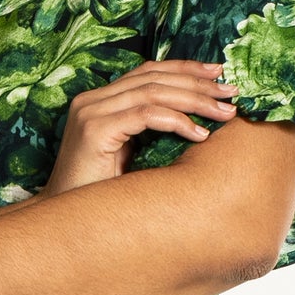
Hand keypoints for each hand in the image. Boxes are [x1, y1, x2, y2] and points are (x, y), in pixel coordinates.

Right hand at [43, 60, 236, 193]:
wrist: (63, 226)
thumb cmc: (98, 196)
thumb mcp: (128, 155)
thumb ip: (149, 131)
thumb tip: (196, 122)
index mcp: (99, 101)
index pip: (148, 72)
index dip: (186, 69)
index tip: (219, 74)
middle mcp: (92, 100)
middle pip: (155, 77)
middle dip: (198, 83)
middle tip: (231, 92)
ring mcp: (91, 113)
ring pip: (154, 92)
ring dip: (195, 101)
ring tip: (225, 113)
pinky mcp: (95, 131)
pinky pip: (146, 115)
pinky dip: (177, 122)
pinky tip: (199, 135)